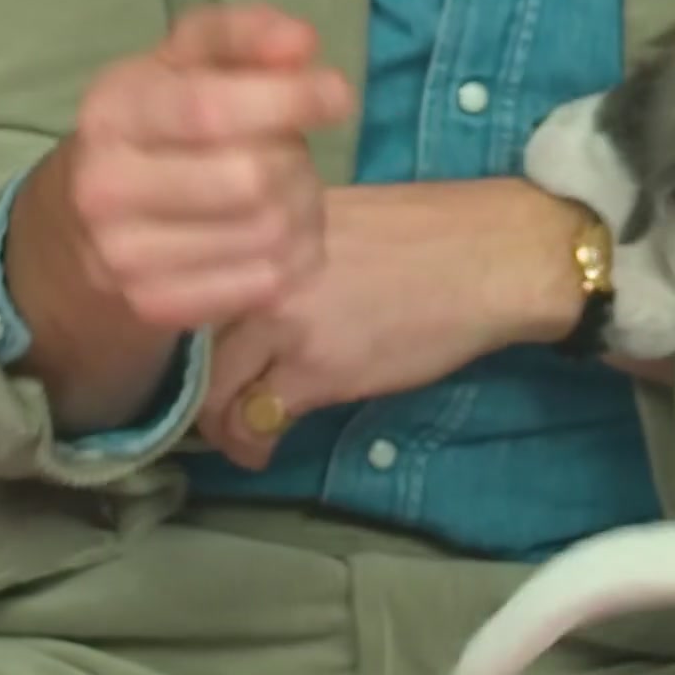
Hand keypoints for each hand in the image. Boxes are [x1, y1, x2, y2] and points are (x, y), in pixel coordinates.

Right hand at [49, 3, 355, 332]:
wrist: (83, 225)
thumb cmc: (156, 126)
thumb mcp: (183, 62)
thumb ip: (242, 36)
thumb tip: (300, 43)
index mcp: (112, 113)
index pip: (208, 110)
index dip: (287, 100)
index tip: (338, 94)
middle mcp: (106, 188)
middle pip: (253, 179)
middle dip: (296, 160)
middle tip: (292, 151)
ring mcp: (128, 257)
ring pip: (271, 235)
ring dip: (305, 209)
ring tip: (288, 191)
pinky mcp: (158, 306)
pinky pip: (269, 283)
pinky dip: (296, 256)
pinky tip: (279, 235)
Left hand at [196, 179, 595, 468]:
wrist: (491, 256)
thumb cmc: (427, 236)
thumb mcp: (331, 224)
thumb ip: (277, 255)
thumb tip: (240, 296)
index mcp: (261, 228)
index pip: (187, 283)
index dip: (183, 336)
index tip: (193, 360)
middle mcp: (258, 270)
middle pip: (192, 345)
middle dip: (197, 389)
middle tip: (212, 412)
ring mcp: (282, 322)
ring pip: (215, 390)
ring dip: (221, 425)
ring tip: (237, 438)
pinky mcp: (316, 370)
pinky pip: (258, 419)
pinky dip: (253, 443)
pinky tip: (263, 451)